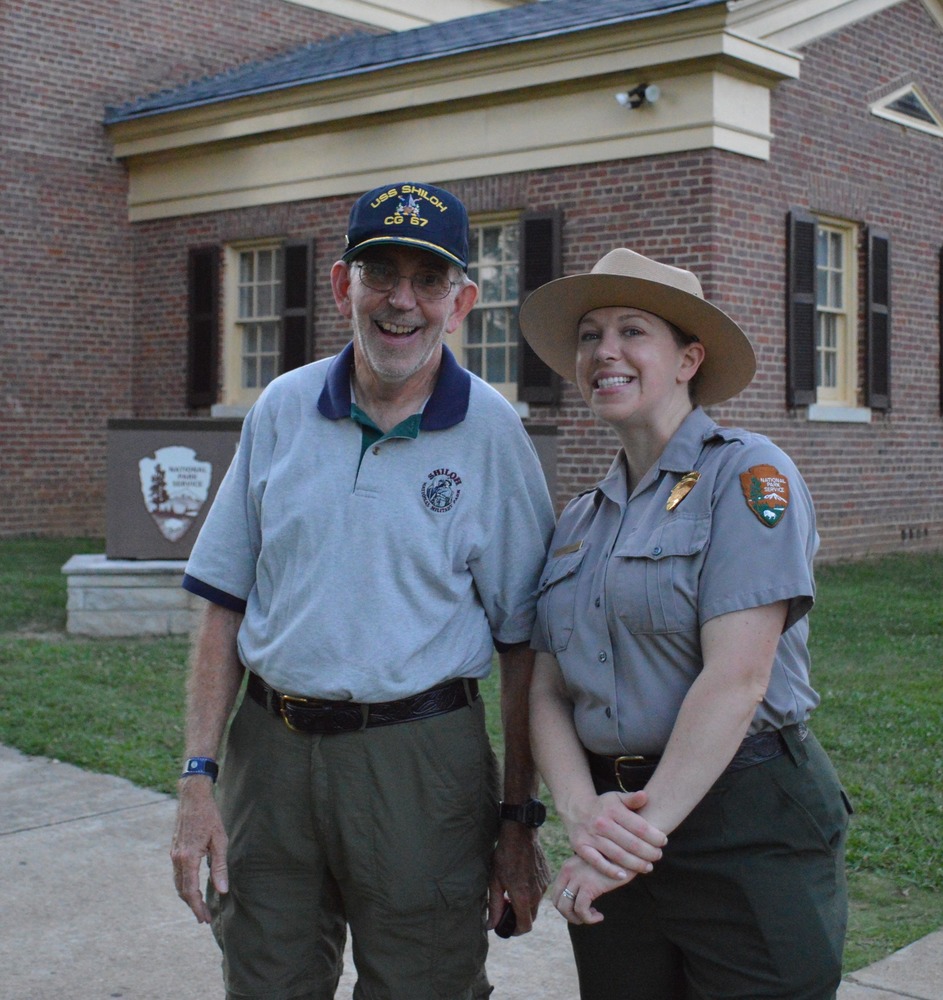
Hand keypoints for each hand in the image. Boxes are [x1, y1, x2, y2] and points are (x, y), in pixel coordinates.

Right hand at [170, 778, 228, 922]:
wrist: (192, 797)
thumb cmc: (210, 816)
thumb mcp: (220, 840)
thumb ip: (220, 867)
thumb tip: (222, 890)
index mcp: (188, 857)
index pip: (190, 891)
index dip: (197, 907)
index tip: (204, 918)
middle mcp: (177, 858)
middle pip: (182, 890)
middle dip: (192, 906)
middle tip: (203, 918)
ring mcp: (173, 854)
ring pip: (177, 883)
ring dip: (187, 897)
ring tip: (199, 907)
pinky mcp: (174, 850)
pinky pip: (176, 874)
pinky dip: (183, 885)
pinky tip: (191, 888)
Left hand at [487, 821, 550, 935]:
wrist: (520, 833)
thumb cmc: (504, 856)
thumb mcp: (494, 881)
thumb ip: (494, 906)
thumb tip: (490, 926)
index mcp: (523, 897)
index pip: (525, 927)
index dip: (515, 931)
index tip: (506, 926)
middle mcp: (537, 894)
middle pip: (531, 917)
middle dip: (518, 917)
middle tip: (505, 906)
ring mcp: (544, 885)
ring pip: (535, 904)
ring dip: (525, 904)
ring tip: (511, 890)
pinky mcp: (547, 876)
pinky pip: (540, 891)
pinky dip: (531, 892)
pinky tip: (520, 879)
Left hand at [551, 855, 629, 924]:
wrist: (627, 856)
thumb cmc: (612, 864)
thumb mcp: (591, 869)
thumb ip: (581, 879)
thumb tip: (577, 900)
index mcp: (567, 866)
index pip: (555, 892)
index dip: (565, 906)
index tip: (580, 910)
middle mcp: (568, 870)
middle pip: (557, 901)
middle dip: (569, 915)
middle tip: (585, 917)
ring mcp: (577, 878)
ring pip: (565, 908)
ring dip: (578, 919)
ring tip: (592, 917)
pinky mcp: (589, 885)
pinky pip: (581, 910)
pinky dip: (588, 918)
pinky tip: (600, 916)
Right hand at [567, 789, 666, 879]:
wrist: (576, 808)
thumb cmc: (603, 806)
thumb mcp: (617, 798)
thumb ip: (632, 799)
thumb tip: (645, 796)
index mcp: (613, 809)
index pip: (639, 827)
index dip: (654, 836)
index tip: (663, 841)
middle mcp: (601, 823)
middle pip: (631, 843)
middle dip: (649, 852)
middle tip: (658, 856)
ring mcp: (591, 836)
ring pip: (617, 855)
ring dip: (635, 864)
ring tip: (648, 867)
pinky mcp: (581, 847)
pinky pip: (597, 862)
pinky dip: (610, 871)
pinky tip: (624, 875)